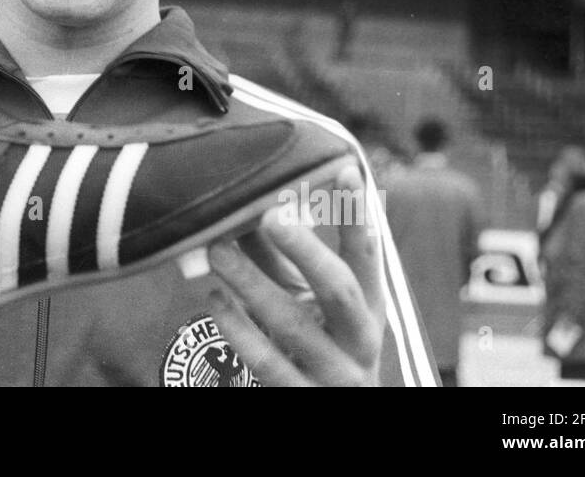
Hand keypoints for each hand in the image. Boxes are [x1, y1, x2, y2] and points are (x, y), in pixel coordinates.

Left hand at [207, 164, 382, 385]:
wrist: (341, 415)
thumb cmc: (319, 347)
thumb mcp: (310, 304)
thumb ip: (281, 260)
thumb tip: (245, 206)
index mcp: (369, 309)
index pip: (367, 257)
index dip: (357, 215)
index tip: (343, 169)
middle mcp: (359, 342)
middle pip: (339, 290)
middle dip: (306, 251)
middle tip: (268, 215)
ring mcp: (334, 376)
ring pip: (293, 326)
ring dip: (252, 284)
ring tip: (217, 251)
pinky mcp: (303, 398)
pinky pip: (268, 364)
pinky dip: (239, 330)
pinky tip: (215, 300)